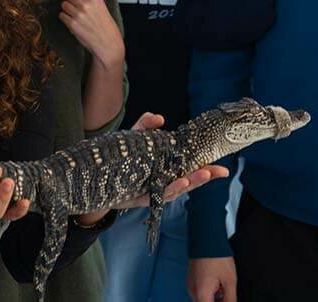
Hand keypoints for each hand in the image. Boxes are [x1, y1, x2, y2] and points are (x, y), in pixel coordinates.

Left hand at [58, 0, 124, 68]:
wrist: (108, 44)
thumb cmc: (106, 27)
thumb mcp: (101, 7)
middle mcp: (86, 4)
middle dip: (70, 0)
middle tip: (75, 6)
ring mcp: (78, 14)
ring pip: (63, 5)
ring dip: (66, 9)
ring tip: (74, 15)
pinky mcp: (72, 24)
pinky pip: (62, 16)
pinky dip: (65, 18)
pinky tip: (72, 22)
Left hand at [75, 113, 228, 224]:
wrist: (95, 180)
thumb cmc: (119, 160)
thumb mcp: (133, 140)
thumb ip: (145, 127)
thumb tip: (159, 117)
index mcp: (164, 170)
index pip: (188, 169)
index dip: (206, 169)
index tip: (222, 167)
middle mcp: (161, 183)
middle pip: (186, 181)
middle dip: (202, 177)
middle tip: (218, 171)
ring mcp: (151, 192)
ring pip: (174, 190)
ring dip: (188, 183)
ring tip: (200, 174)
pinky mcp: (139, 199)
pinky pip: (156, 197)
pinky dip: (168, 190)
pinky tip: (178, 183)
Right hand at [188, 257, 236, 301]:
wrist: (206, 239)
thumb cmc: (217, 257)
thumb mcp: (230, 281)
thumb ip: (230, 299)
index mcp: (202, 294)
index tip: (226, 300)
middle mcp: (193, 291)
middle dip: (217, 301)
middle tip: (226, 293)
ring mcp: (190, 284)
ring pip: (203, 298)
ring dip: (213, 297)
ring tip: (223, 287)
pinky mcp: (191, 279)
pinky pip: (199, 291)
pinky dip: (208, 291)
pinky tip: (217, 283)